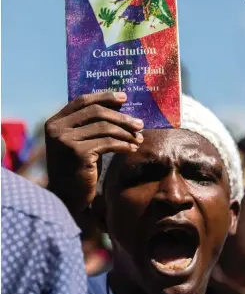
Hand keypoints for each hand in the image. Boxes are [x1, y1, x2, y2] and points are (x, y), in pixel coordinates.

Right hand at [45, 92, 143, 212]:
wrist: (67, 197)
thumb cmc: (79, 167)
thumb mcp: (81, 141)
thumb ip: (91, 124)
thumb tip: (120, 105)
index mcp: (56, 121)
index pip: (82, 101)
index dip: (104, 97)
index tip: (124, 97)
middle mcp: (57, 129)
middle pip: (96, 112)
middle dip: (121, 117)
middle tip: (139, 123)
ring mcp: (66, 141)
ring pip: (105, 128)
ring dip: (126, 133)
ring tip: (139, 138)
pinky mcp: (78, 153)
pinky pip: (108, 143)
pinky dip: (124, 145)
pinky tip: (132, 148)